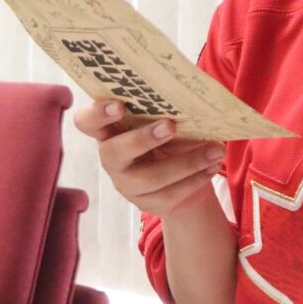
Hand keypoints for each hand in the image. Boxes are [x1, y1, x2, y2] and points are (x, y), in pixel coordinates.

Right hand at [73, 100, 225, 218]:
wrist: (183, 177)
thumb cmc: (170, 137)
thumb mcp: (166, 119)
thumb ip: (167, 110)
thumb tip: (192, 101)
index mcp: (109, 129)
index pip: (86, 122)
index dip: (97, 114)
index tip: (119, 106)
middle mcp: (111, 157)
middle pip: (112, 153)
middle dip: (141, 139)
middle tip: (170, 126)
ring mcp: (125, 182)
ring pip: (150, 178)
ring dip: (186, 163)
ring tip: (216, 150)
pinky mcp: (144, 203)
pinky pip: (170, 194)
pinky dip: (196, 179)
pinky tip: (212, 166)